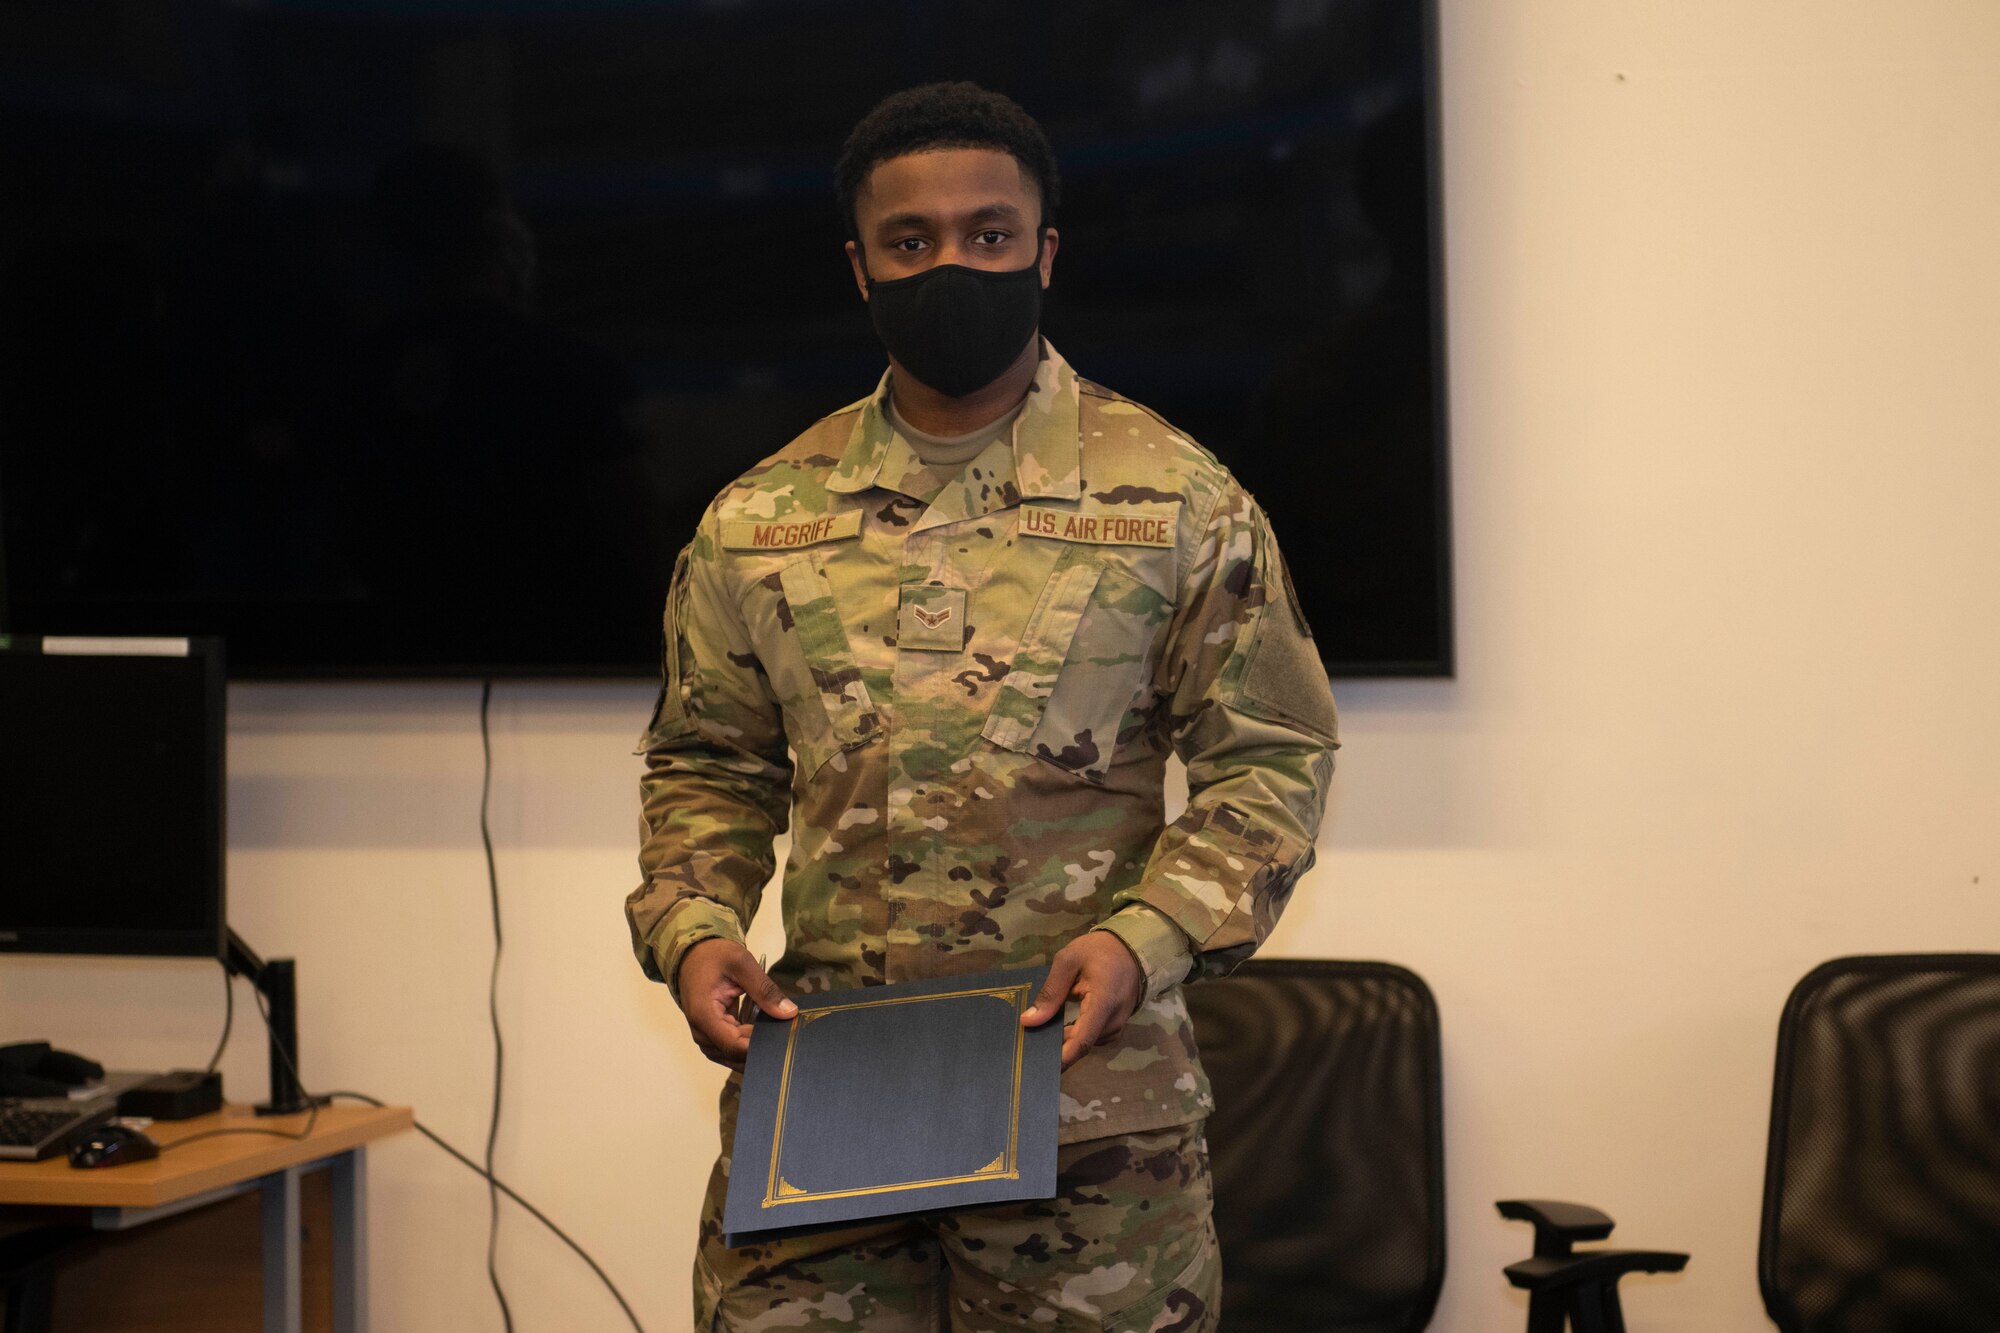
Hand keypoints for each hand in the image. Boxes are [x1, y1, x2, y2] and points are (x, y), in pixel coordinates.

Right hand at [677, 938, 795, 1068]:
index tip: (782, 1037)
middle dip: (761, 1048)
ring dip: (755, 1047)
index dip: (760, 1046)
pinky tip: (765, 1031)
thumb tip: (788, 1013)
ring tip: (777, 1032)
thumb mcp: (743, 964)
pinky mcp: (712, 1035)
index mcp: (704, 1015)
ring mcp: (706, 1036)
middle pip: (735, 1055)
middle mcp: (701, 1032)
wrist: (693, 955)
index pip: (734, 1046)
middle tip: (786, 1035)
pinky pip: (732, 1048)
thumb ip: (765, 990)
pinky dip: (749, 1042)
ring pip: (734, 1056)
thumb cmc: (713, 956)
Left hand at [1020, 932, 1144, 1069]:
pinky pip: (1092, 1038)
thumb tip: (1028, 1021)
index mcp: (1103, 1003)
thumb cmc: (1099, 950)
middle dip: (1055, 1049)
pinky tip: (1058, 1029)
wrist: (1131, 948)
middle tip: (1026, 1045)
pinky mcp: (1115, 1026)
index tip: (1037, 1067)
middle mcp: (1114, 1021)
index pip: (1081, 1041)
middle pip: (1081, 1045)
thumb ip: (1050, 992)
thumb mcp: (1068, 961)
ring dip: (1064, 1042)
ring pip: (1085, 1043)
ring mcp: (1117, 1026)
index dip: (1060, 1058)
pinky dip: (1075, 1036)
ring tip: (1038, 1035)